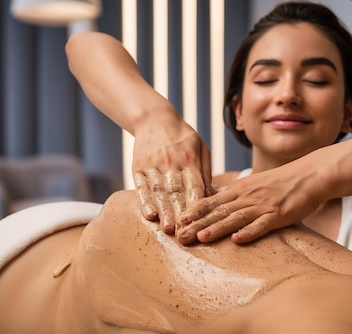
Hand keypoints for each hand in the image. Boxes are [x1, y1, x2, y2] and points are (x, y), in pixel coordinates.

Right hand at [132, 116, 212, 233]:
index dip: (197, 205)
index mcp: (189, 158)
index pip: (194, 185)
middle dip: (180, 213)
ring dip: (164, 211)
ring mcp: (153, 164)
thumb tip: (213, 196)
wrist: (153, 118)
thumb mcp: (200, 148)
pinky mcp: (138, 166)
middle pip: (176, 191)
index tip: (200, 222)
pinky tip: (149, 214)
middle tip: (184, 233)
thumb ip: (205, 171)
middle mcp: (171, 162)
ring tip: (168, 228)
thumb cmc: (182, 137)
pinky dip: (145, 200)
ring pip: (159, 191)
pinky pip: (141, 186)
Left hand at [176, 163, 323, 243]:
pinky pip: (262, 224)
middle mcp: (247, 196)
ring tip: (201, 238)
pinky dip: (250, 232)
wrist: (311, 174)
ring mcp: (263, 205)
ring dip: (218, 228)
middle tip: (180, 236)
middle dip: (198, 224)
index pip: (211, 201)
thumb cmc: (282, 181)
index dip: (193, 212)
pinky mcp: (279, 214)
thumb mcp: (253, 184)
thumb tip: (213, 200)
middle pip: (218, 211)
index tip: (177, 222)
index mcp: (239, 189)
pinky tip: (238, 240)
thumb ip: (234, 194)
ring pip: (236, 218)